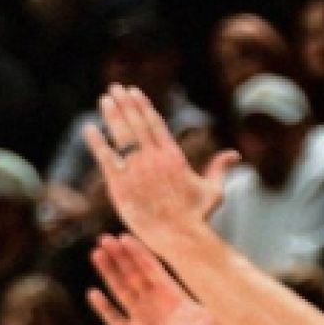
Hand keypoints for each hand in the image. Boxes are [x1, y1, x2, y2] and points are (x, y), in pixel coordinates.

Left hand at [83, 85, 239, 255]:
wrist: (178, 235)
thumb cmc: (196, 215)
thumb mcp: (213, 189)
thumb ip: (220, 168)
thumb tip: (234, 154)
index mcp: (174, 156)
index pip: (155, 124)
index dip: (143, 106)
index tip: (135, 93)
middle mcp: (154, 158)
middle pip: (136, 124)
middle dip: (125, 104)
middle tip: (116, 88)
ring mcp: (136, 171)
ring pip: (121, 136)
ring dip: (112, 115)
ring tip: (105, 99)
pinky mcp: (120, 186)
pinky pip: (106, 159)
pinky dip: (97, 142)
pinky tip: (89, 128)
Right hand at [89, 234, 221, 324]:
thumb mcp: (213, 319)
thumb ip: (214, 297)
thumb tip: (224, 275)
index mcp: (174, 297)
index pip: (154, 269)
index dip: (140, 253)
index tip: (126, 236)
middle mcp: (156, 305)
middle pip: (134, 275)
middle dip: (120, 257)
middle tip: (104, 238)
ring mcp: (142, 320)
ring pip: (122, 291)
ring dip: (109, 273)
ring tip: (96, 254)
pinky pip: (114, 319)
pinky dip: (104, 307)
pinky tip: (93, 292)